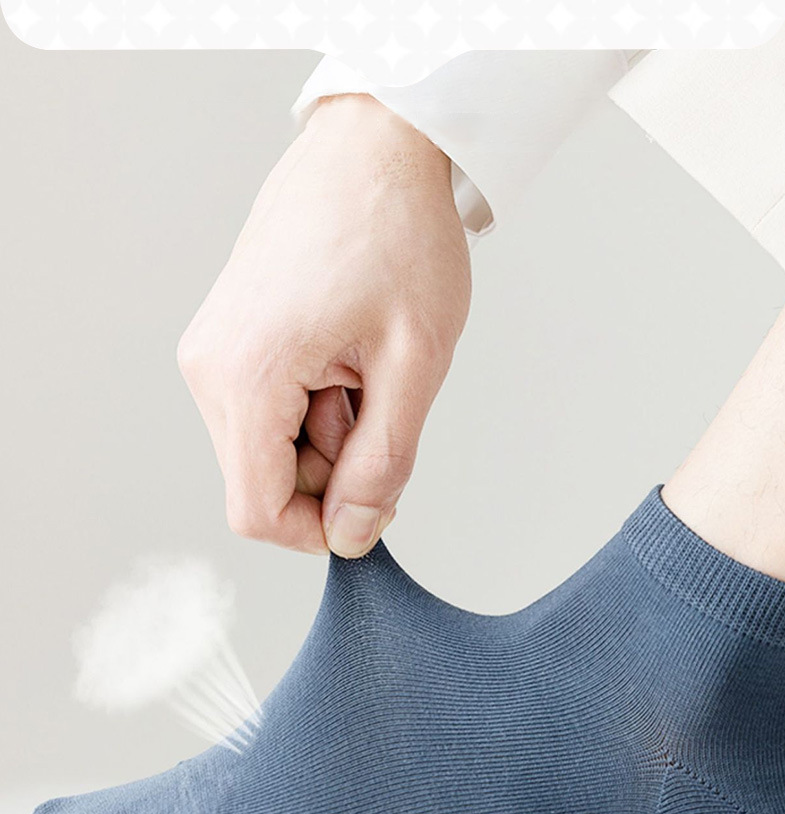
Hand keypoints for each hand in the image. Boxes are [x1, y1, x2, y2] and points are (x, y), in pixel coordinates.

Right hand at [178, 93, 471, 556]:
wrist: (372, 146)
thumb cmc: (398, 235)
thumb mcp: (415, 363)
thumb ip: (383, 463)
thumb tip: (352, 535)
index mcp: (248, 374)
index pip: (257, 512)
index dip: (318, 529)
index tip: (374, 500)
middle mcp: (209, 368)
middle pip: (261, 484)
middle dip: (330, 471)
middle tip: (380, 402)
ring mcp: (210, 352)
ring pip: (264, 451)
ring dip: (325, 436)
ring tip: (363, 367)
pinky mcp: (222, 341)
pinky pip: (262, 413)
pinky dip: (310, 407)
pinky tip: (342, 356)